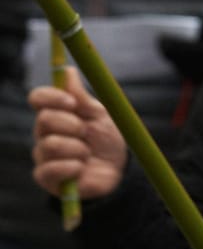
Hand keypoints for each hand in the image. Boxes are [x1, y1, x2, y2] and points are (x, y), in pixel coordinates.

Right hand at [30, 68, 126, 199]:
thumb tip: (68, 71)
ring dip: (77, 149)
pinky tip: (81, 168)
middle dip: (72, 125)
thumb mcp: (100, 115)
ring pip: (49, 145)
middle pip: (43, 119)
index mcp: (57, 113)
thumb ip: (82, 97)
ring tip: (87, 154)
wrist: (118, 170)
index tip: (72, 103)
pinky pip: (50, 169)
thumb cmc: (107, 139)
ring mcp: (43, 155)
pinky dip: (72, 167)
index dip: (52, 97)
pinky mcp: (45, 177)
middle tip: (86, 132)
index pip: (38, 97)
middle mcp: (44, 132)